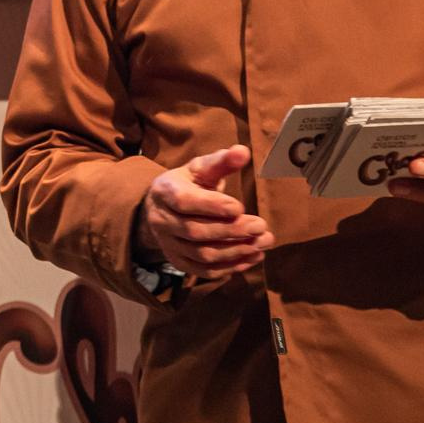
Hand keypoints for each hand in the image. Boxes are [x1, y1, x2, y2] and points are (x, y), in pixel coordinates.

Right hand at [135, 145, 272, 276]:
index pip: (184, 202)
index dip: (212, 206)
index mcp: (164, 191)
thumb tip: (243, 151)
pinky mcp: (178, 262)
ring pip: (202, 254)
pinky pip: (204, 271)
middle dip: (232, 230)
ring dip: (236, 250)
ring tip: (262, 242)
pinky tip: (252, 257)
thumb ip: (221, 162)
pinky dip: (231, 267)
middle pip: (196, 231)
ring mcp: (168, 244)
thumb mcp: (200, 169)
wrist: (162, 209)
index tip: (240, 206)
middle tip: (260, 225)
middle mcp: (161, 220)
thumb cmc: (187, 184)